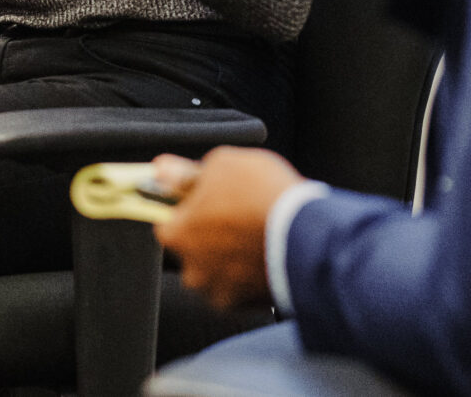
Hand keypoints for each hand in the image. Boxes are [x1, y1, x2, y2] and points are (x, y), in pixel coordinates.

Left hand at [151, 146, 305, 310]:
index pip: (167, 221)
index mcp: (177, 234)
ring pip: (218, 271)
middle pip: (193, 250)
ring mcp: (219, 291)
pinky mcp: (246, 306)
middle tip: (239, 215)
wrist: (307, 235)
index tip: (207, 199)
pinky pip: (243, 288)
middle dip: (211, 236)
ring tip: (259, 235)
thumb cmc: (264, 197)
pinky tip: (269, 254)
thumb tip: (163, 171)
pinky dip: (251, 275)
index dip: (188, 207)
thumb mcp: (223, 164)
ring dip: (232, 257)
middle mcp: (191, 270)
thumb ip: (187, 173)